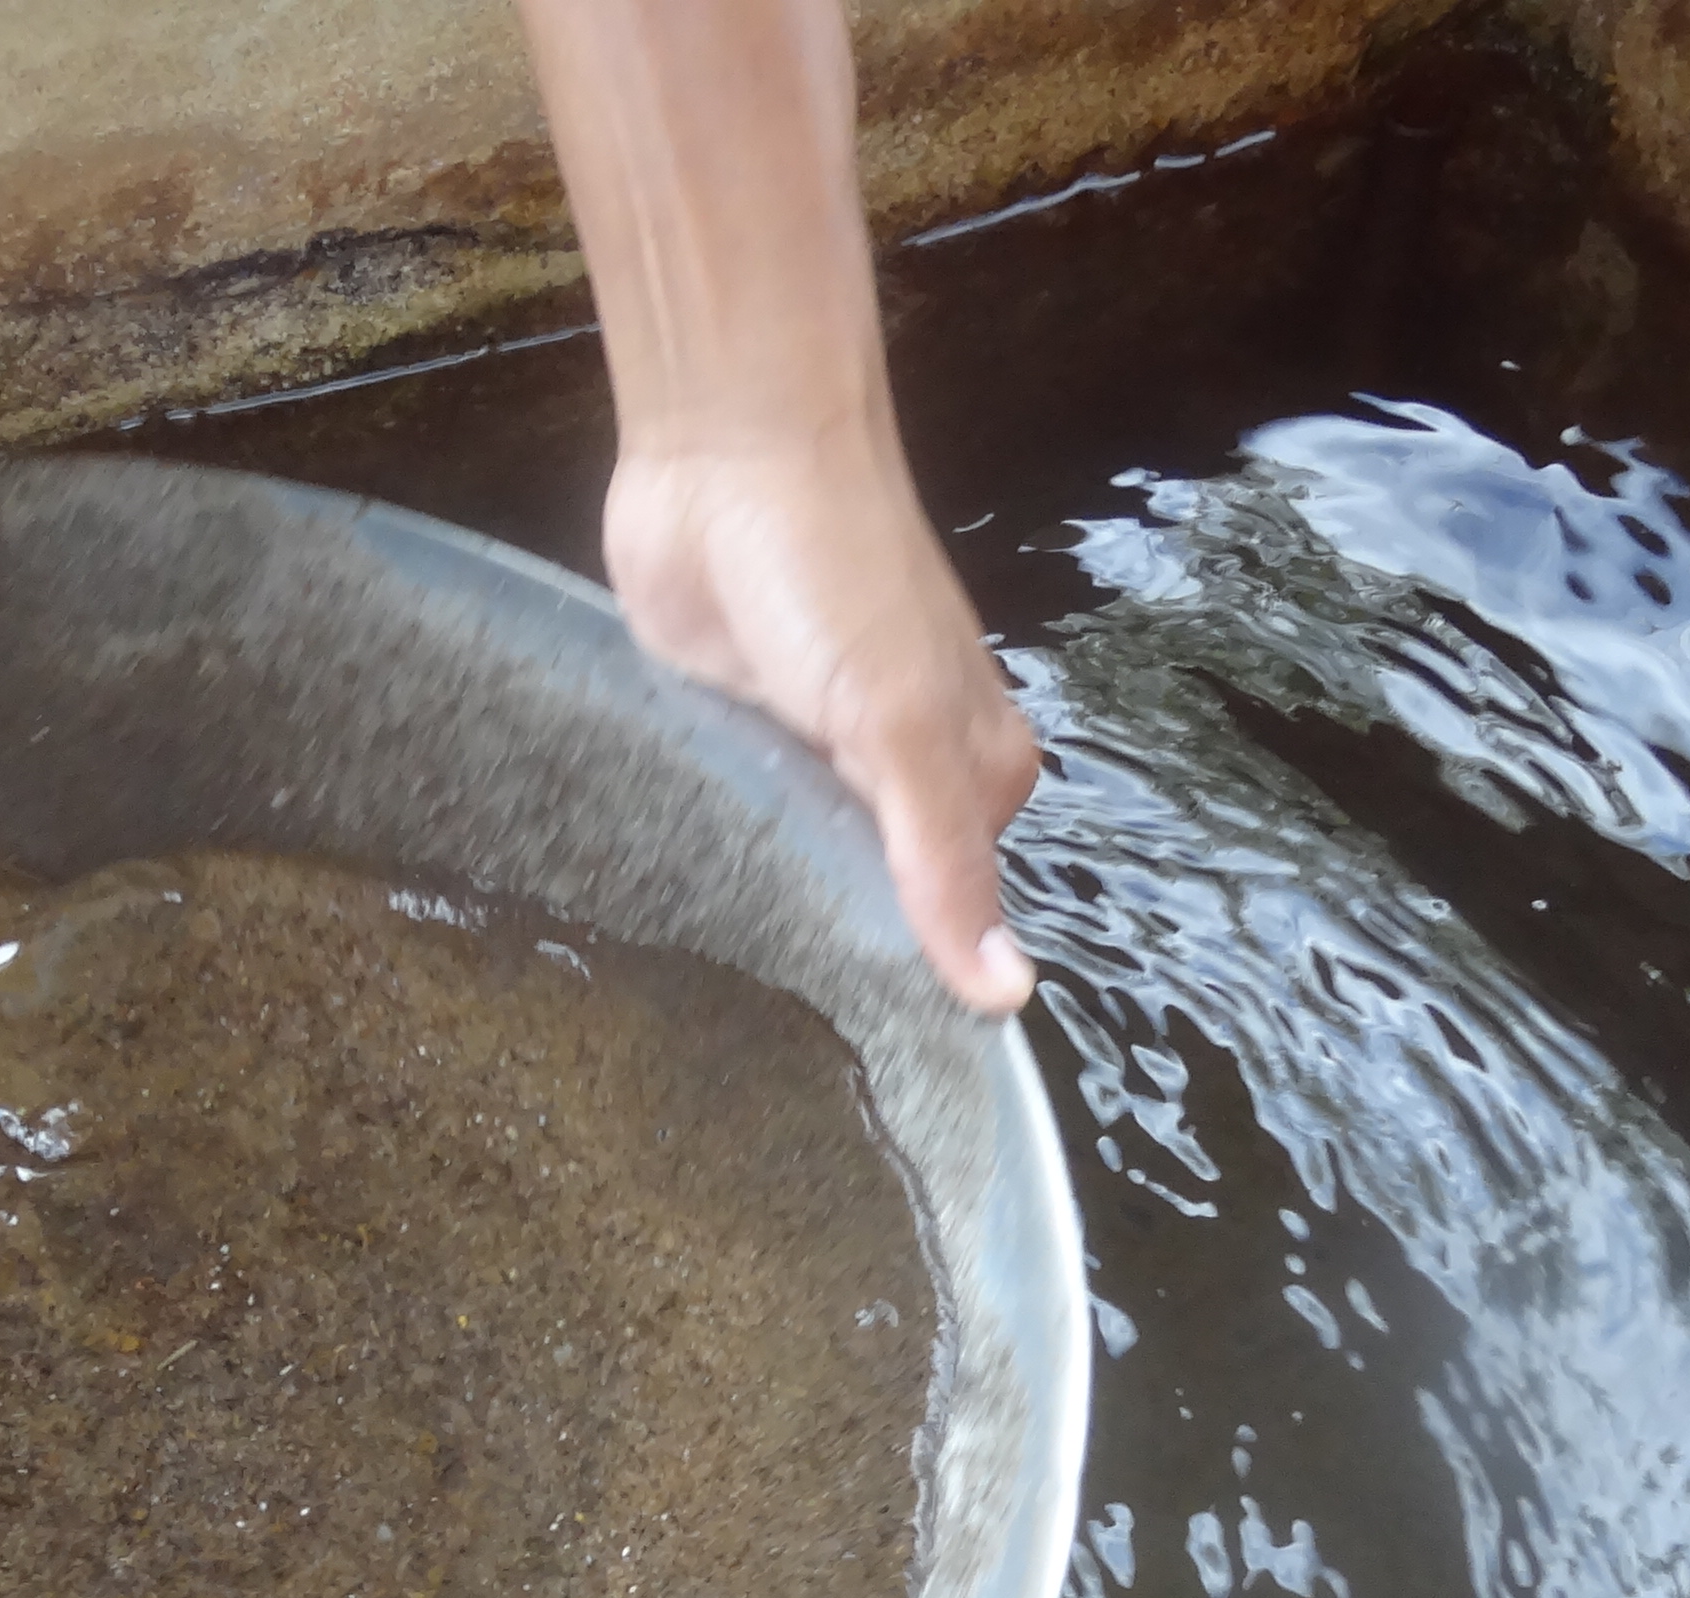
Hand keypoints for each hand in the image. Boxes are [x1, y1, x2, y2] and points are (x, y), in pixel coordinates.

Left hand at [602, 424, 1042, 1012]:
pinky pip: (730, 821)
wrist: (726, 456)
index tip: (867, 1049)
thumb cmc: (836, 574)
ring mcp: (817, 754)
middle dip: (833, 940)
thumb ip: (944, 867)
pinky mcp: (737, 736)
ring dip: (765, 898)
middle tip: (773, 1028)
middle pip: (875, 893)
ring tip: (723, 986)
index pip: (956, 913)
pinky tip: (682, 907)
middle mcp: (906, 770)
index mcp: (977, 772)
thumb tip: (1008, 996)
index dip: (914, 974)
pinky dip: (712, 849)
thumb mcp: (901, 728)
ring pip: (798, 861)